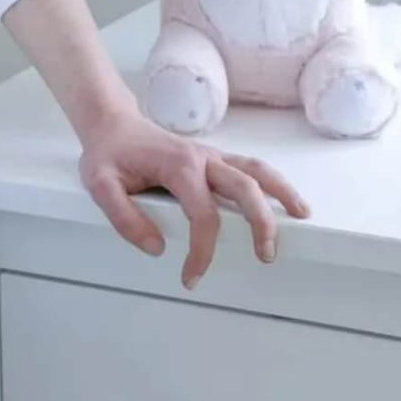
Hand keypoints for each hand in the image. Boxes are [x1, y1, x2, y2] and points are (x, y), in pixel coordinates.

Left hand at [77, 106, 310, 288]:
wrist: (111, 122)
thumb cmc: (108, 153)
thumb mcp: (100, 184)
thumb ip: (123, 217)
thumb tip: (158, 248)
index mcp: (177, 166)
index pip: (202, 214)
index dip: (203, 251)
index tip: (190, 278)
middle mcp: (201, 158)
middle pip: (243, 186)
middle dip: (260, 221)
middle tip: (265, 256)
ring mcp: (210, 156)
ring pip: (255, 170)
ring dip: (280, 192)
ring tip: (301, 216)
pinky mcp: (212, 158)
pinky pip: (249, 167)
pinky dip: (271, 183)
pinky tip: (284, 201)